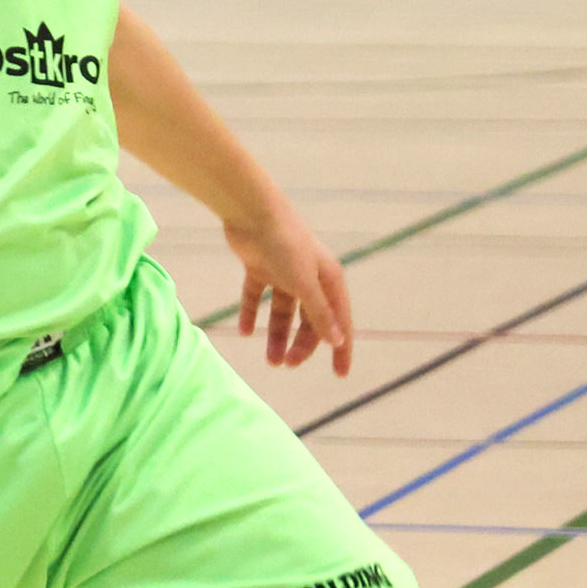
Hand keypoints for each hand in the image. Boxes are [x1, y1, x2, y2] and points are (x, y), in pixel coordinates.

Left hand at [224, 202, 354, 375]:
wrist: (251, 212)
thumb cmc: (284, 244)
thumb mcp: (304, 283)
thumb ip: (319, 313)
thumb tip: (338, 341)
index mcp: (329, 280)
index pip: (340, 321)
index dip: (341, 349)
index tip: (340, 375)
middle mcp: (310, 277)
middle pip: (310, 320)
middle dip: (301, 345)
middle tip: (286, 365)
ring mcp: (284, 272)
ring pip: (283, 312)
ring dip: (277, 336)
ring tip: (270, 360)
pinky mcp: (259, 267)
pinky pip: (257, 297)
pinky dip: (251, 313)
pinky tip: (246, 332)